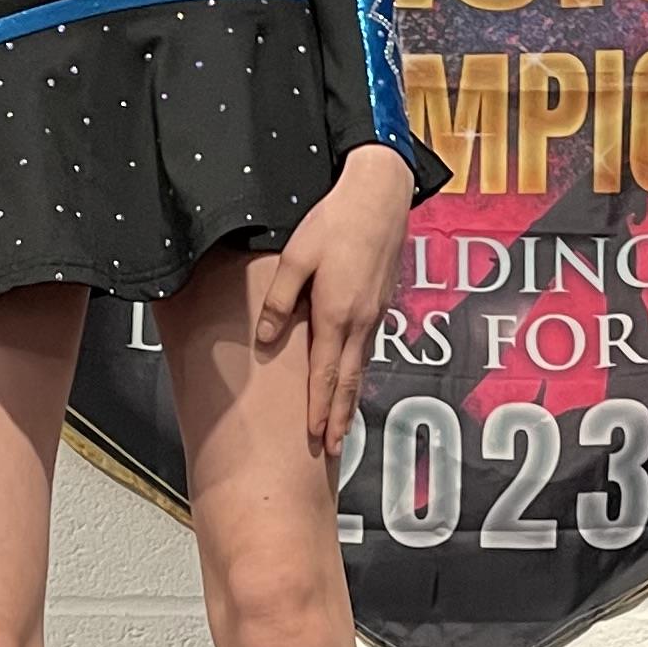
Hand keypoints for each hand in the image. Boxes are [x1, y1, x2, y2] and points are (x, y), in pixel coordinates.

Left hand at [259, 144, 411, 450]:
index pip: (325, 373)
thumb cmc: (334, 222)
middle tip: (333, 450)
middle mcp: (359, 321)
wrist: (380, 196)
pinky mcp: (381, 304)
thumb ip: (280, 301)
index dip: (319, 408)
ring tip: (342, 429)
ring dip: (351, 402)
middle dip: (339, 418)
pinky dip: (359, 375)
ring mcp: (375, 314)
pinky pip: (368, 350)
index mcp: (335, 313)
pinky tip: (353, 383)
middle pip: (348, 382)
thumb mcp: (294, 257)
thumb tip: (266, 340)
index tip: (315, 437)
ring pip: (361, 368)